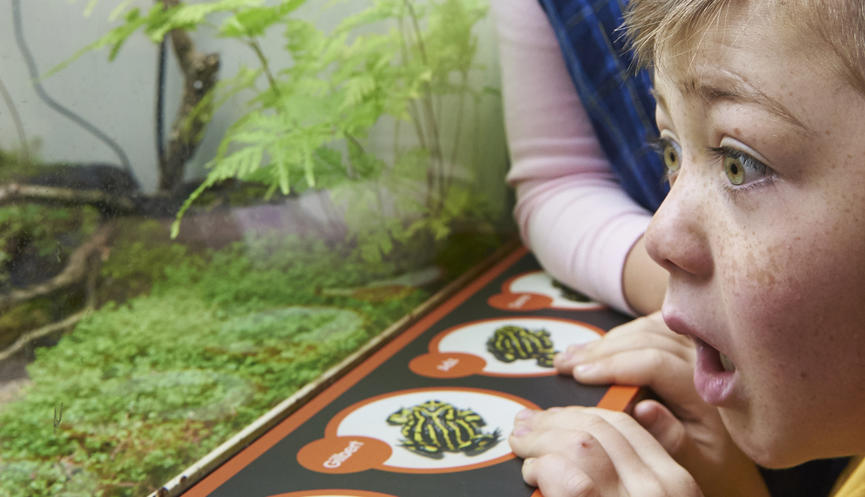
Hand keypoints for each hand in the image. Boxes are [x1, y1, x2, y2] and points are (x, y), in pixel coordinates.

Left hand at [510, 406, 702, 496]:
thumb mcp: (656, 496)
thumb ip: (637, 465)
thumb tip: (631, 414)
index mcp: (676, 479)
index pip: (626, 423)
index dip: (582, 411)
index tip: (556, 413)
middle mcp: (661, 486)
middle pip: (600, 426)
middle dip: (555, 418)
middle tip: (525, 422)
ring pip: (581, 443)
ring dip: (542, 438)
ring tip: (521, 444)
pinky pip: (567, 475)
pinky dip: (542, 467)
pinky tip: (532, 473)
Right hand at [554, 312, 768, 496]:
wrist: (739, 454)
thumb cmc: (715, 461)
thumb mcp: (696, 463)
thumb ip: (672, 438)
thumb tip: (642, 408)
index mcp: (708, 389)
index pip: (654, 362)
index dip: (613, 366)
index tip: (579, 375)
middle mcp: (707, 360)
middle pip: (646, 338)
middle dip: (600, 350)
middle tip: (565, 363)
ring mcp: (700, 346)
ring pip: (647, 327)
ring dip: (607, 339)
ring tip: (574, 354)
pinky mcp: (692, 341)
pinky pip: (654, 324)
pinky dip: (624, 332)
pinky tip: (601, 344)